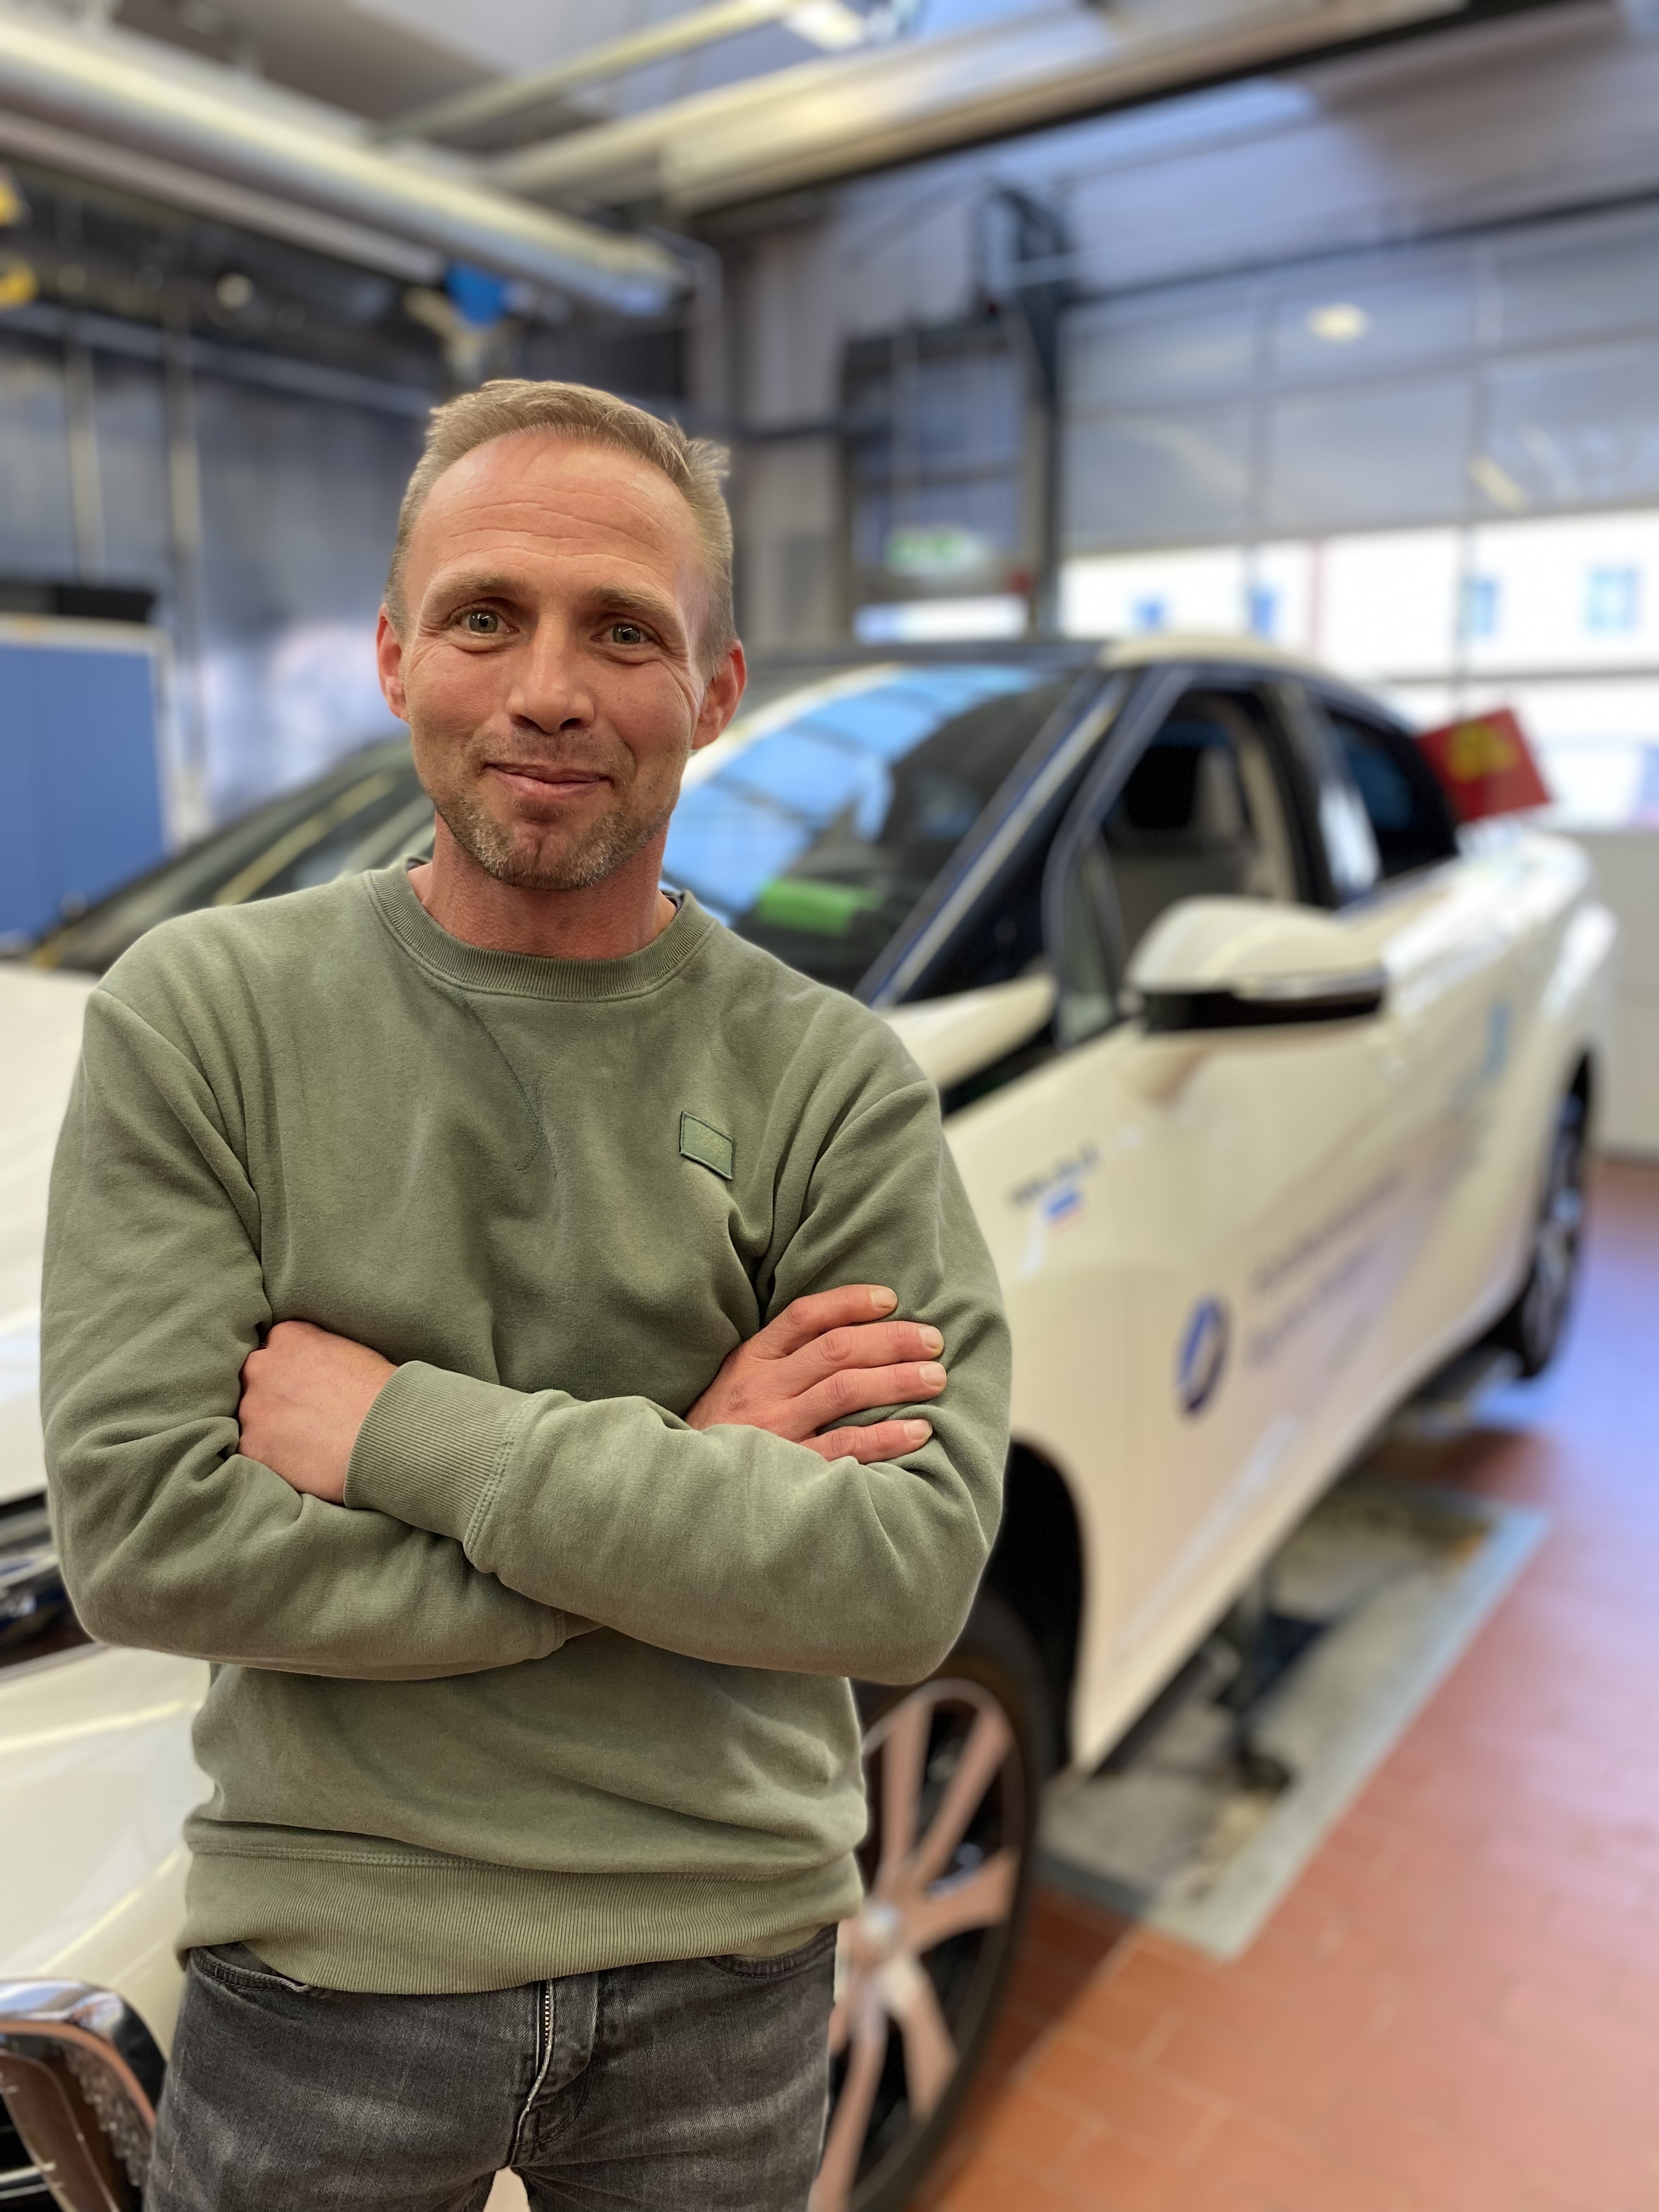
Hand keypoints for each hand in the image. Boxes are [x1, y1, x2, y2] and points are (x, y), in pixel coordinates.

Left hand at [238, 1320, 394, 1504]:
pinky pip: (254, 1449)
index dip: (291, 1369)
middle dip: (275, 1393)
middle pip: (257, 1377)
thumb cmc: (381, 1394)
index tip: (306, 1385)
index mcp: (288, 1336)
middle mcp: (263, 1366)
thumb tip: (310, 1368)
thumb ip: (316, 1352)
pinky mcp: (253, 1445)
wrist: (388, 1434)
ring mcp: (253, 1407)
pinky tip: (301, 1457)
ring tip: (305, 1439)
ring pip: (252, 1415)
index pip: (275, 1348)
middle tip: (305, 1412)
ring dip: (271, 1425)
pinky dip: (273, 1455)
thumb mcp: (350, 1351)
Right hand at [687, 1285, 944, 1464]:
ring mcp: (775, 1427)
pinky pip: (845, 1447)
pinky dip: (886, 1437)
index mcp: (750, 1360)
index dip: (851, 1302)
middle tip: (933, 1340)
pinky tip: (918, 1430)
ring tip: (935, 1377)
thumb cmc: (721, 1431)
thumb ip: (781, 1358)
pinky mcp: (788, 1467)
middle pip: (837, 1350)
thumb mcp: (738, 1382)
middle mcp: (763, 1388)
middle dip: (892, 1341)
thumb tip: (852, 1333)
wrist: (682, 1488)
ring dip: (898, 1380)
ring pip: (846, 1391)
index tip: (892, 1300)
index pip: (805, 1316)